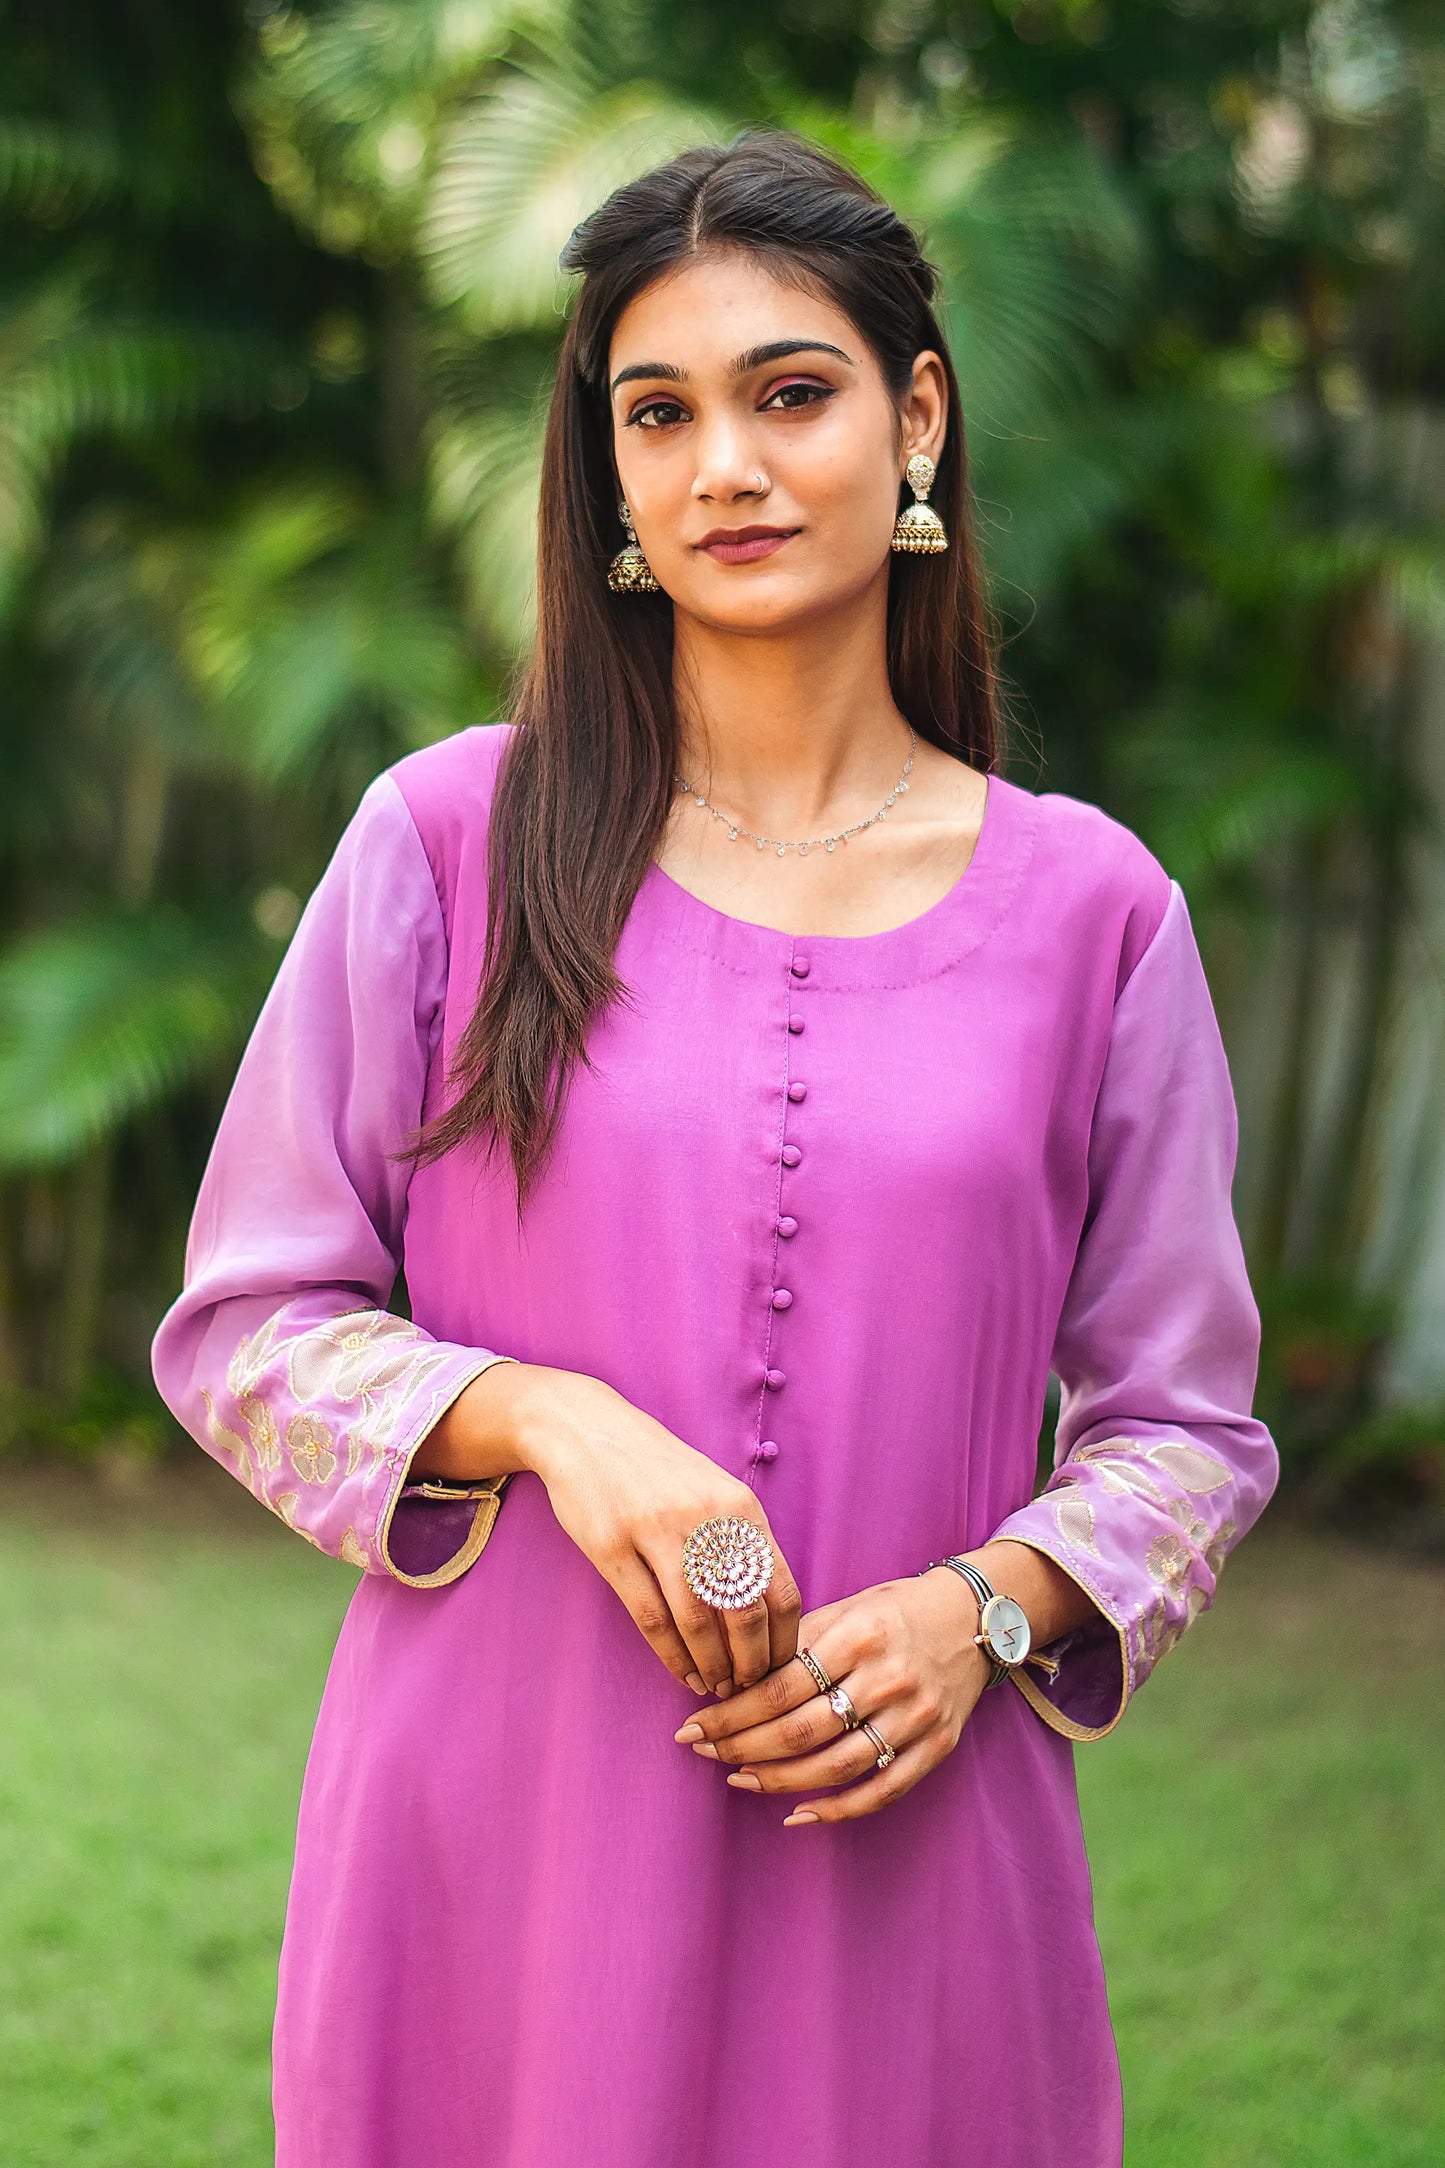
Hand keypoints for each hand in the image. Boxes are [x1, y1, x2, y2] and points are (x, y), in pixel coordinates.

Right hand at [456, 1364, 802, 1698]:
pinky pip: (650, 1616)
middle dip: (750, 1664)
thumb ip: (742, 1541)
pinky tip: (682, 1670)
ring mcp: (656, 1532)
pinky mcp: (612, 1547)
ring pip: (697, 1622)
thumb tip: (770, 1614)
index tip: (779, 1670)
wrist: (586, 1429)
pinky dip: (671, 1654)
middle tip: (747, 1688)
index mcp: (740, 1507)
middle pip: (744, 1615)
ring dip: (711, 1666)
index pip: (781, 1591)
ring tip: (715, 1686)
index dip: (783, 1642)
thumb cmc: (657, 1468)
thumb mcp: (713, 1490)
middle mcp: (704, 1519)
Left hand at [671, 1565, 991, 1823]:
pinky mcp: (937, 1746)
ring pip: (835, 1766)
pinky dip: (837, 1809)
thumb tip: (734, 1681)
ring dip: (778, 1780)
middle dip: (742, 1747)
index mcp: (859, 1635)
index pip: (780, 1687)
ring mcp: (916, 1717)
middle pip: (800, 1731)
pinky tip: (798, 1813)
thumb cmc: (896, 1610)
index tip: (692, 1726)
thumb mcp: (847, 1607)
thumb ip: (797, 1642)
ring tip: (738, 1778)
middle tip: (702, 1752)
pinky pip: (882, 1790)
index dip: (730, 1714)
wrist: (974, 1617)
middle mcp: (887, 1678)